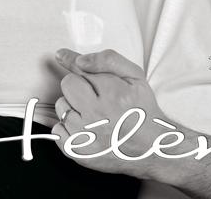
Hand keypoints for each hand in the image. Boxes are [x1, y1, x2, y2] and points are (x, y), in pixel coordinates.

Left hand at [52, 48, 171, 178]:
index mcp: (112, 94)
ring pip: (61, 107)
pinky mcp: (79, 153)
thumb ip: (107, 61)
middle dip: (79, 85)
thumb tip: (78, 60)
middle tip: (94, 94)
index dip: (73, 62)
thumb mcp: (135, 76)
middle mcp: (97, 116)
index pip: (78, 69)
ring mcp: (87, 137)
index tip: (64, 57)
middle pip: (67, 85)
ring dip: (73, 107)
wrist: (153, 147)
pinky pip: (57, 131)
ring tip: (92, 113)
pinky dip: (67, 127)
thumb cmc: (143, 110)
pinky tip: (84, 127)